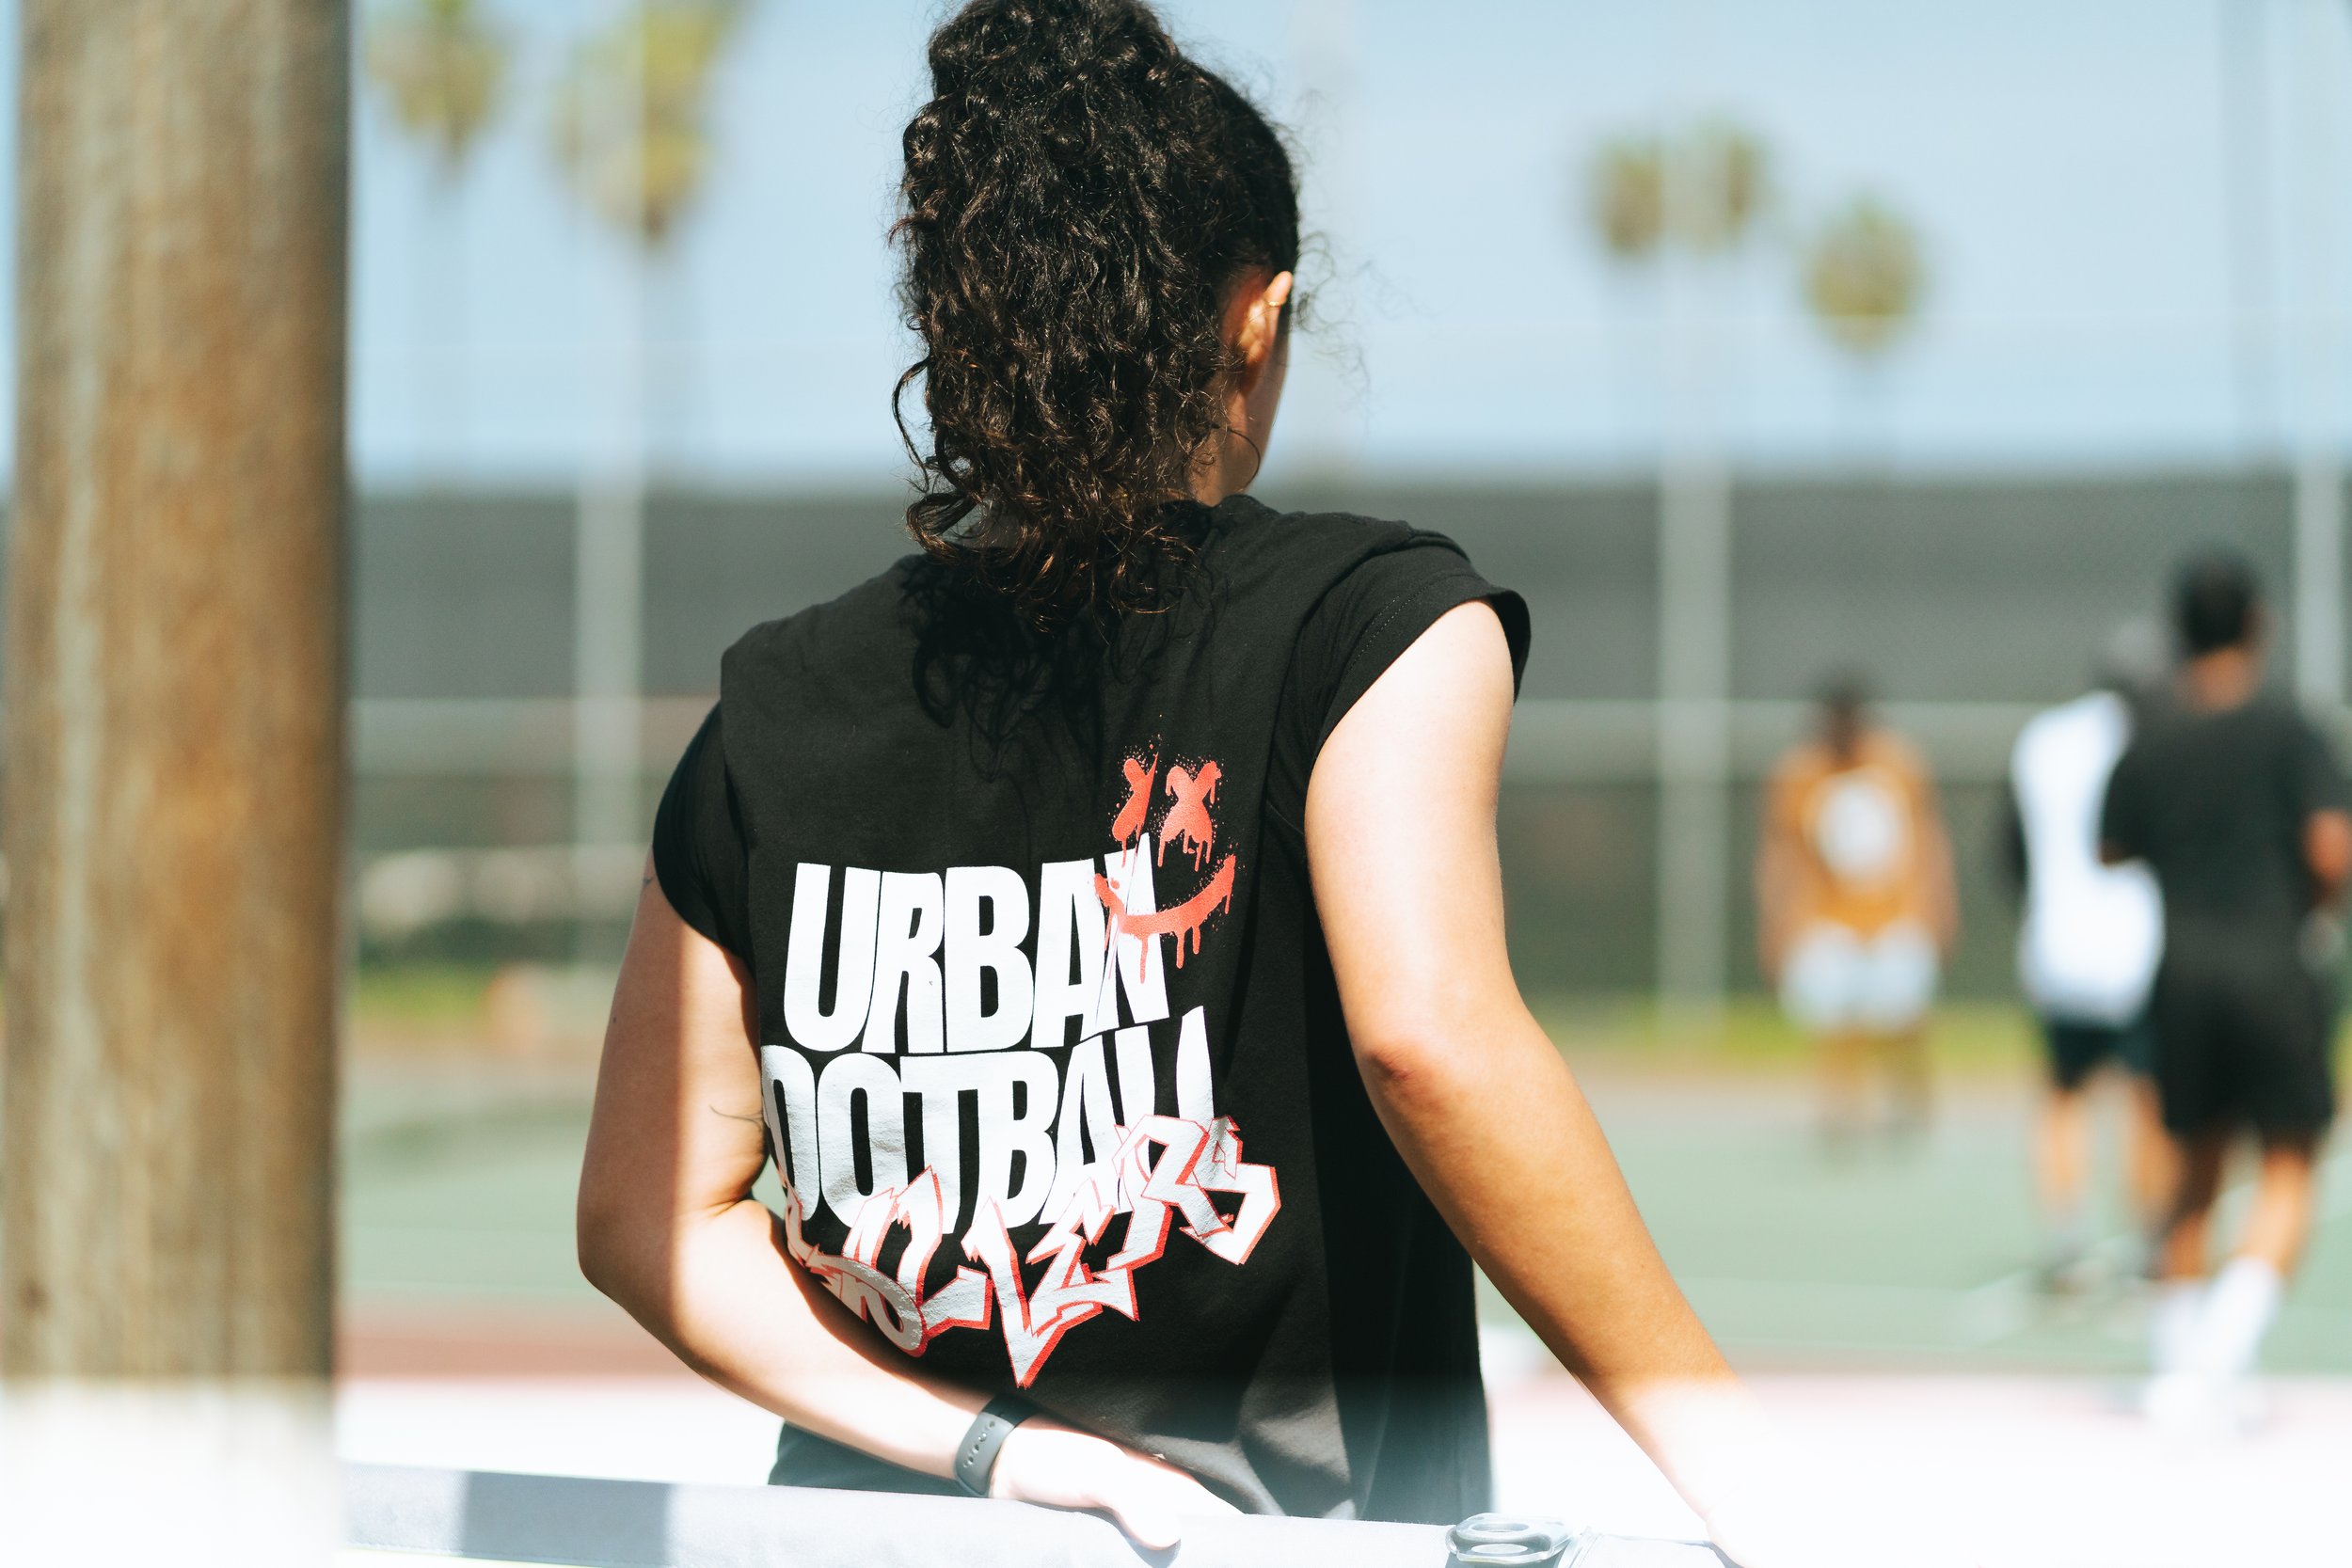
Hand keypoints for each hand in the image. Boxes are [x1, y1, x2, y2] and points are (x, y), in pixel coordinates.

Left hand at [988, 1418, 1238, 1549]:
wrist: (1001, 1465)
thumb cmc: (1050, 1459)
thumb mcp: (1092, 1473)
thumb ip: (1129, 1498)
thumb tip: (1169, 1538)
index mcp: (1167, 1481)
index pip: (1220, 1517)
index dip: (1235, 1543)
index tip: (1247, 1565)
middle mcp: (1159, 1502)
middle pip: (1198, 1541)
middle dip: (1206, 1560)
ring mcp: (1135, 1522)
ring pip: (1169, 1554)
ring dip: (1173, 1566)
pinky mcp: (1111, 1539)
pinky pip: (1139, 1560)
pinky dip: (1149, 1567)